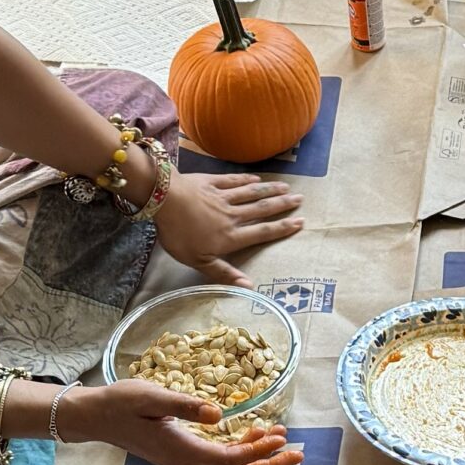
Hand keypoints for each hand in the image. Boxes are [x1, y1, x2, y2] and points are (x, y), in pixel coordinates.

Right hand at [56, 379, 303, 464]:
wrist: (95, 417)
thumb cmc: (121, 403)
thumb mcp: (151, 397)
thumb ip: (185, 406)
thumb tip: (217, 414)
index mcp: (181, 451)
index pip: (230, 460)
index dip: (258, 452)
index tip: (282, 439)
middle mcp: (186, 464)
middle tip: (299, 455)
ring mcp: (184, 463)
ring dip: (259, 460)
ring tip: (284, 442)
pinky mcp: (182, 456)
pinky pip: (219, 463)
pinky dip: (242, 454)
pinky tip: (255, 435)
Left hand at [155, 171, 303, 285]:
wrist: (164, 200)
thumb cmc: (179, 235)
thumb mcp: (199, 262)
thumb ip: (224, 273)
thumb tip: (250, 286)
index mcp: (230, 236)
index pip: (262, 232)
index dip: (282, 228)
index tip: (300, 222)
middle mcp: (232, 215)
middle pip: (261, 210)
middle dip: (282, 205)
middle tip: (300, 199)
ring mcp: (222, 197)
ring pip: (251, 193)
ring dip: (270, 190)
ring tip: (286, 187)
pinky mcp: (210, 182)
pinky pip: (233, 180)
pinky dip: (246, 179)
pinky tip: (256, 178)